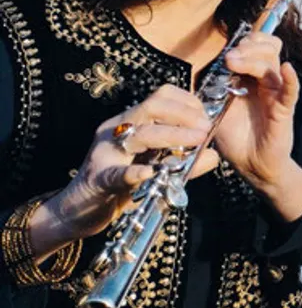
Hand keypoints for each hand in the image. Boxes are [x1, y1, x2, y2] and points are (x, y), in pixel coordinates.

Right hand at [42, 85, 216, 244]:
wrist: (81, 210)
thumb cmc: (122, 185)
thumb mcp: (158, 170)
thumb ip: (185, 162)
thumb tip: (214, 155)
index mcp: (131, 123)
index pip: (161, 97)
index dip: (189, 102)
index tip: (208, 117)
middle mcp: (117, 130)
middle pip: (152, 106)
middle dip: (185, 114)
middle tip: (206, 129)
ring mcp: (106, 152)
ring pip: (140, 134)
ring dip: (173, 135)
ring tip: (198, 140)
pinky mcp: (98, 179)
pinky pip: (117, 173)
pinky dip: (135, 172)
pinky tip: (150, 173)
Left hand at [216, 32, 301, 190]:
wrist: (249, 163)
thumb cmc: (234, 136)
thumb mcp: (215, 107)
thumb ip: (211, 86)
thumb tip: (200, 66)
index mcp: (252, 77)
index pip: (257, 46)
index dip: (246, 41)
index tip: (228, 49)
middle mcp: (266, 81)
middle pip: (267, 49)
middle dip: (248, 47)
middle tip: (230, 57)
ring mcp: (276, 94)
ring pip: (272, 64)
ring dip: (255, 58)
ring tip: (235, 62)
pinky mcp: (284, 110)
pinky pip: (290, 91)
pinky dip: (291, 79)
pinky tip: (287, 70)